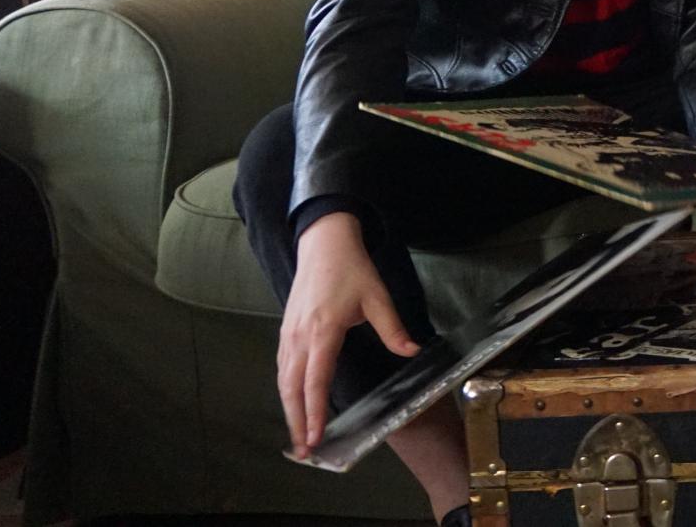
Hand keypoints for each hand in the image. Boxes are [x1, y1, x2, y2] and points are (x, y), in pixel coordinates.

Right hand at [277, 212, 417, 457]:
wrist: (323, 244)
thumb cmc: (352, 270)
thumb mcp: (378, 297)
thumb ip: (393, 328)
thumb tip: (412, 351)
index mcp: (323, 331)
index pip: (316, 381)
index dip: (315, 411)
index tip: (316, 436)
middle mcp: (300, 338)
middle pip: (292, 389)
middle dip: (297, 421)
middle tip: (303, 450)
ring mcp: (289, 335)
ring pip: (284, 381)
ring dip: (289, 410)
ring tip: (298, 435)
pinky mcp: (286, 331)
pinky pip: (283, 368)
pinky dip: (287, 391)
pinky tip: (294, 403)